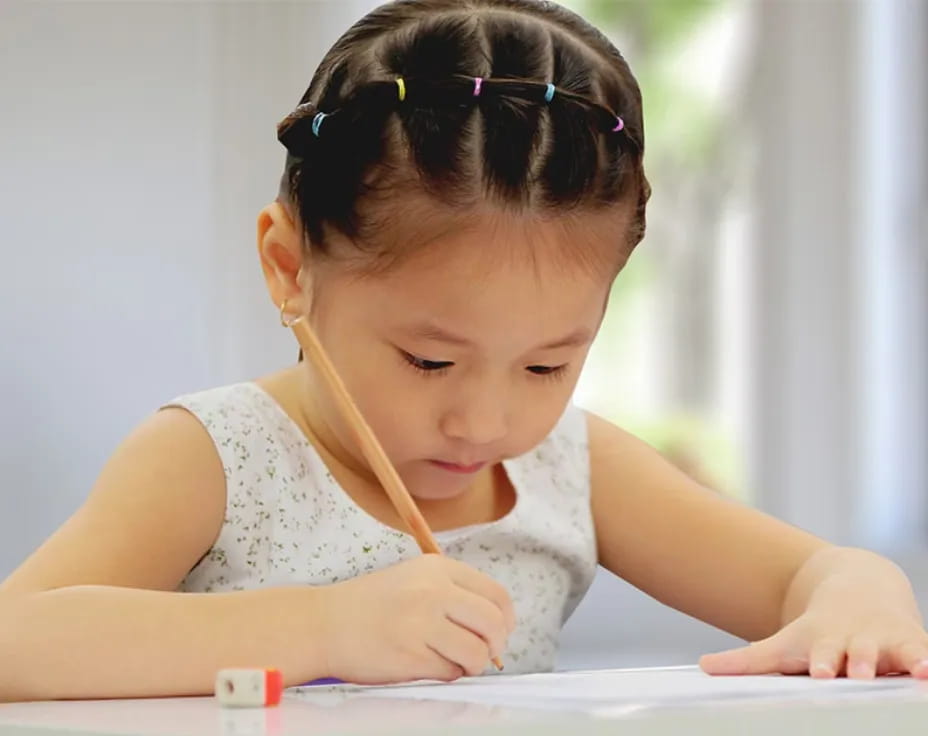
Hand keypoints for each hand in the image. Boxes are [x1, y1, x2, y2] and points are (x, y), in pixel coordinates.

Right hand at [318, 554, 514, 683]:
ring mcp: (422, 624)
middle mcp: (433, 591)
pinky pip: (449, 672)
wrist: (324, 623)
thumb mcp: (414, 578)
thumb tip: (497, 625)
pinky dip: (445, 674)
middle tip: (482, 654)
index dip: (505, 620)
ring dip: (470, 664)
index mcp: (437, 568)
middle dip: (494, 646)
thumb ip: (454, 592)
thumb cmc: (371, 604)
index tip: (497, 634)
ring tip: (449, 660)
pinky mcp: (411, 656)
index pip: (496, 595)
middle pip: (494, 624)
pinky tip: (425, 664)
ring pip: (476, 653)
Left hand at [700, 587, 927, 678]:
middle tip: (858, 672)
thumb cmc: (817, 630)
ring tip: (912, 671)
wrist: (858, 588)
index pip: (820, 653)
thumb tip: (703, 667)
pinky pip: (924, 652)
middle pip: (857, 652)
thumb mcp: (785, 643)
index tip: (821, 671)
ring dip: (899, 659)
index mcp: (823, 642)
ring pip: (892, 650)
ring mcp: (884, 641)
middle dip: (858, 662)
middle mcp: (854, 640)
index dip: (821, 661)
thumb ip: (748, 660)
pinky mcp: (911, 644)